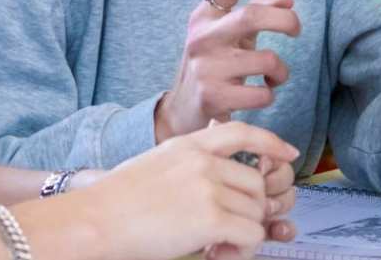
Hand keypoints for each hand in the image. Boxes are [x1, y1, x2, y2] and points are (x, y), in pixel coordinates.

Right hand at [72, 122, 301, 259]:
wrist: (93, 222)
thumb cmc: (114, 203)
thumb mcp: (153, 165)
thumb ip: (186, 166)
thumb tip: (220, 186)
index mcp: (188, 146)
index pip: (241, 133)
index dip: (270, 144)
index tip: (288, 154)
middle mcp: (203, 162)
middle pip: (256, 185)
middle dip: (250, 212)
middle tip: (227, 234)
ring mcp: (209, 188)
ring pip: (257, 214)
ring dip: (244, 235)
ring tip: (217, 247)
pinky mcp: (212, 217)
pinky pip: (251, 236)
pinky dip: (242, 251)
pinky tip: (217, 254)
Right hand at [157, 0, 300, 140]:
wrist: (182, 109)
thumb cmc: (215, 64)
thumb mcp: (230, 34)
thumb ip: (257, 12)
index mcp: (204, 17)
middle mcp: (201, 38)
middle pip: (251, 16)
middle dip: (285, 21)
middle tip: (296, 30)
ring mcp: (205, 68)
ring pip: (266, 60)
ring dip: (281, 70)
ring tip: (274, 76)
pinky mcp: (212, 97)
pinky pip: (262, 94)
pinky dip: (270, 94)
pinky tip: (260, 94)